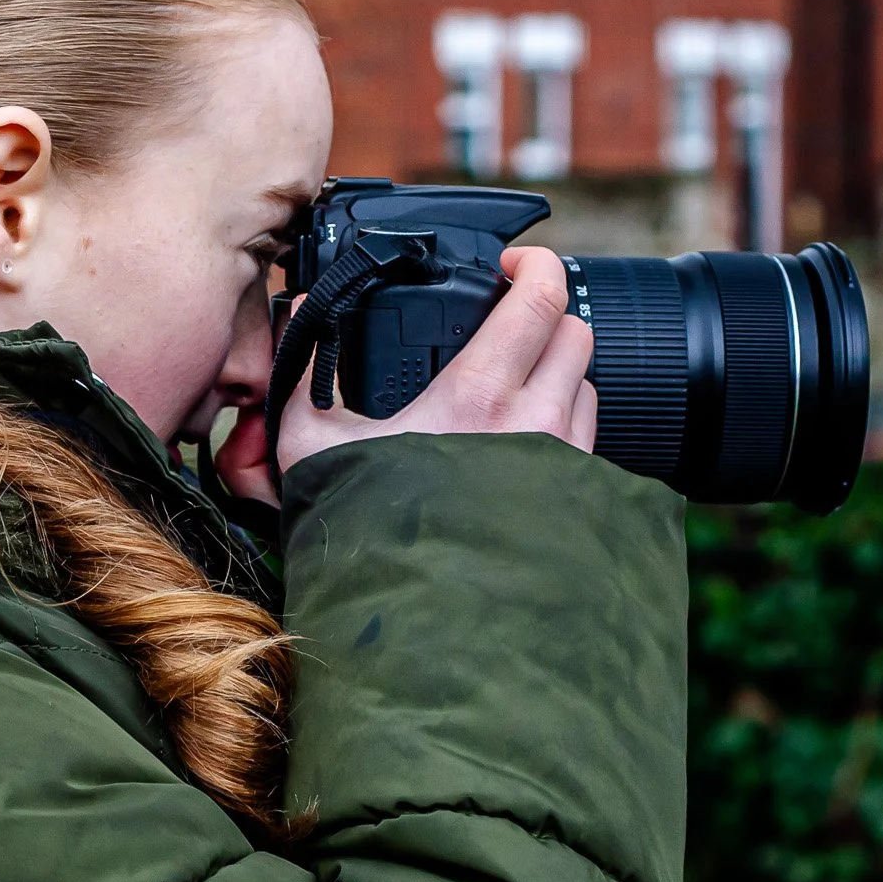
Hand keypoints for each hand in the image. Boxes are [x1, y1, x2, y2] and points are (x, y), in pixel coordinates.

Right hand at [214, 246, 597, 503]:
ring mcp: (564, 464)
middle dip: (548, 316)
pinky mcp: (576, 503)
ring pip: (587, 387)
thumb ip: (305, 377)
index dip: (538, 265)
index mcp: (480, 394)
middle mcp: (537, 423)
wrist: (414, 617)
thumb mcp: (312, 445)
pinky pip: (588, 443)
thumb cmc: (366, 530)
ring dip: (558, 374)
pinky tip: (519, 443)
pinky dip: (561, 426)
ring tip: (511, 388)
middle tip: (509, 324)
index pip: (543, 298)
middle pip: (579, 333)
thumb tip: (294, 316)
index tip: (516, 265)